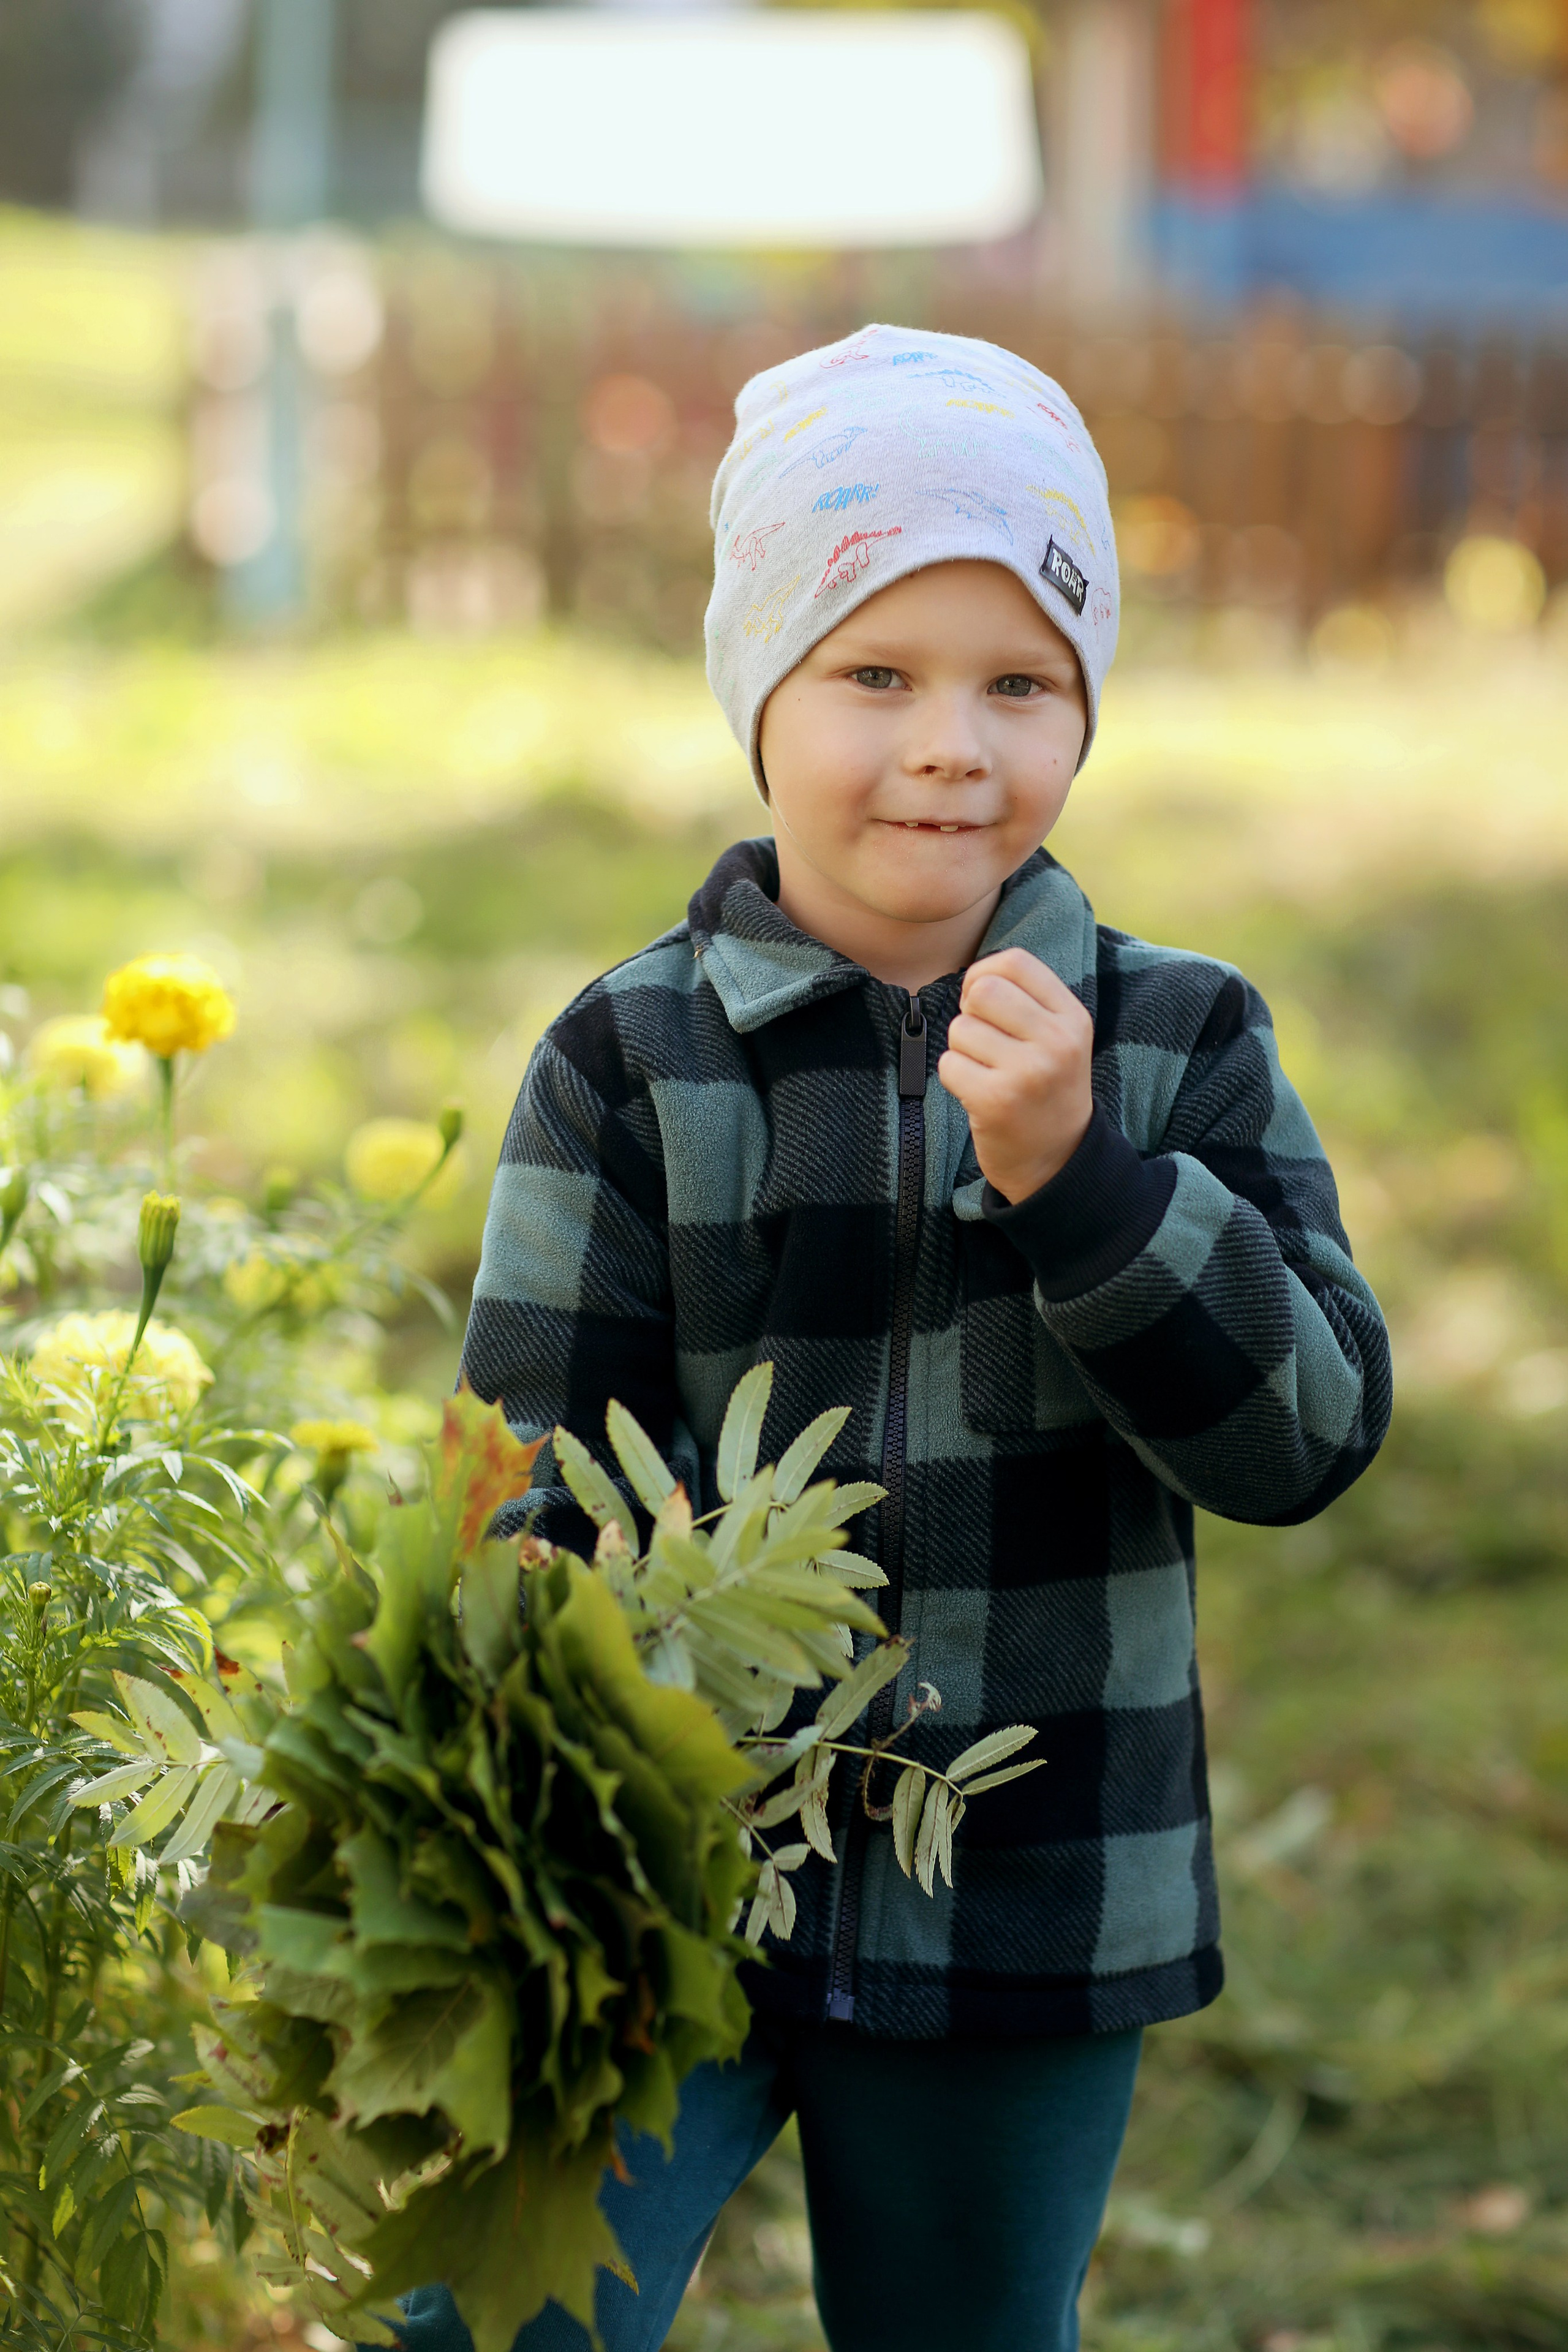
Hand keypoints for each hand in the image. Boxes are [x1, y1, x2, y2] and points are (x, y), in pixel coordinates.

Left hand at [937, 948, 1093, 1204]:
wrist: (1057, 1161)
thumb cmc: (1046, 1090)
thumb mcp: (1059, 1038)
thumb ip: (1027, 1000)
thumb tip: (973, 976)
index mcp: (1073, 1018)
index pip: (1015, 962)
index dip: (984, 974)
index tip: (984, 1002)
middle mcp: (1056, 1041)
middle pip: (983, 990)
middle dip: (969, 1012)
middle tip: (981, 1040)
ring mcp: (1028, 1072)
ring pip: (960, 1028)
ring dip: (962, 1050)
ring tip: (987, 1072)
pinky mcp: (996, 1101)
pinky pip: (948, 1064)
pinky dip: (954, 1077)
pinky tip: (978, 1094)